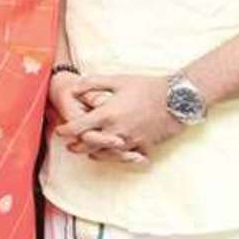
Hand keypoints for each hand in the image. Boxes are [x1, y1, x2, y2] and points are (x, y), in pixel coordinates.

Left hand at [56, 74, 179, 161]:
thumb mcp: (118, 80)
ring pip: (103, 155)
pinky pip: (122, 158)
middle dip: (75, 146)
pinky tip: (107, 153)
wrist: (178, 99)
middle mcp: (115, 131)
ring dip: (91, 153)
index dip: (65, 131)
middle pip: (86, 146)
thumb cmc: (148, 86)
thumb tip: (73, 88)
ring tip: (85, 150)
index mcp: (107, 114)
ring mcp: (129, 141)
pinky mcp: (142, 147)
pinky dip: (111, 157)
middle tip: (69, 144)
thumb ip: (92, 83)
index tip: (59, 131)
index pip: (77, 128)